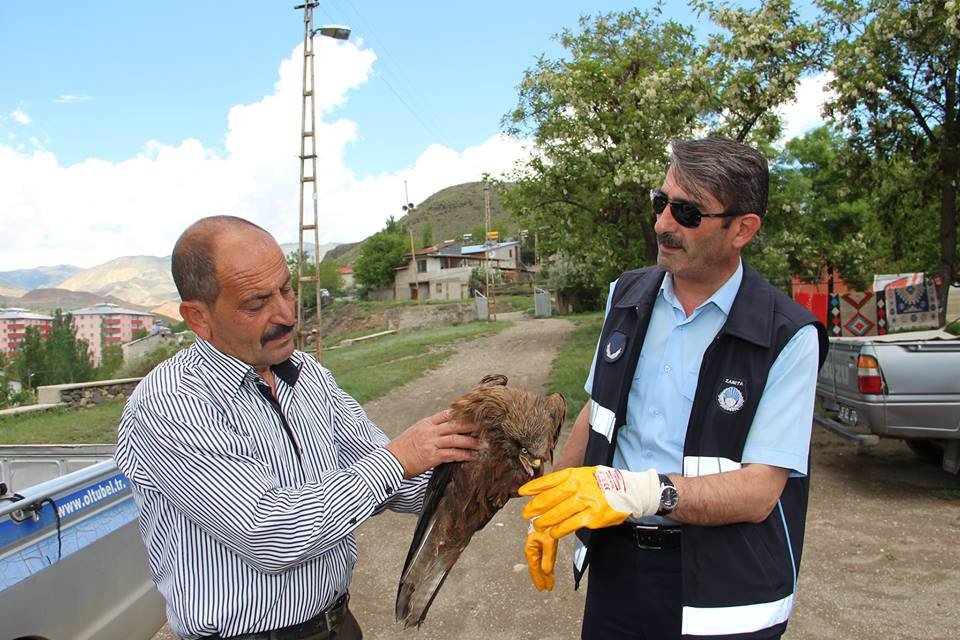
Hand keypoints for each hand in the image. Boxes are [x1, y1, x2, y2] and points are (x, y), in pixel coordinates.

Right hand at [385, 409, 483, 477]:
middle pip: (455, 424)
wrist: (389, 462)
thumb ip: (430, 430)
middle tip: (487, 427)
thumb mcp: (415, 433)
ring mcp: (431, 443)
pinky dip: (463, 455)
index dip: (462, 413)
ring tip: (484, 444)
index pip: (447, 414)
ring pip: (456, 439)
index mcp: (426, 423)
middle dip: (472, 425)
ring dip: (471, 442)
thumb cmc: (402, 449)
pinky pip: (451, 454)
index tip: (475, 413)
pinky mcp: (431, 457)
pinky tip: (472, 456)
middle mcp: (429, 431)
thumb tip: (447, 430)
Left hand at [519, 466, 660, 537]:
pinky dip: (560, 529)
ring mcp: (586, 502)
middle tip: (526, 514)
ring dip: (545, 520)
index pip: (549, 480)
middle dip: (535, 507)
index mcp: (575, 474)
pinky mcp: (593, 517)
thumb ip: (567, 480)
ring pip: (559, 512)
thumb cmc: (605, 482)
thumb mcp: (585, 474)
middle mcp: (579, 487)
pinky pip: (572, 524)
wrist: (630, 490)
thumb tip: (547, 488)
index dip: (533, 487)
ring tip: (537, 525)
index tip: (521, 492)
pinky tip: (553, 533)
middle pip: (551, 498)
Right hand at [524, 522, 557, 590]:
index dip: (538, 579)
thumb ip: (548, 557)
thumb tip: (546, 571)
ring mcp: (537, 546)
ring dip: (544, 573)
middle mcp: (532, 548)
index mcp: (530, 548)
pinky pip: (544, 557)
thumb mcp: (549, 542)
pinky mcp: (543, 542)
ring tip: (548, 582)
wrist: (547, 511)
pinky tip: (549, 569)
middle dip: (542, 578)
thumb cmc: (545, 523)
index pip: (534, 568)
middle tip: (546, 588)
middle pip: (536, 567)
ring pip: (540, 563)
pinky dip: (547, 565)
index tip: (542, 588)